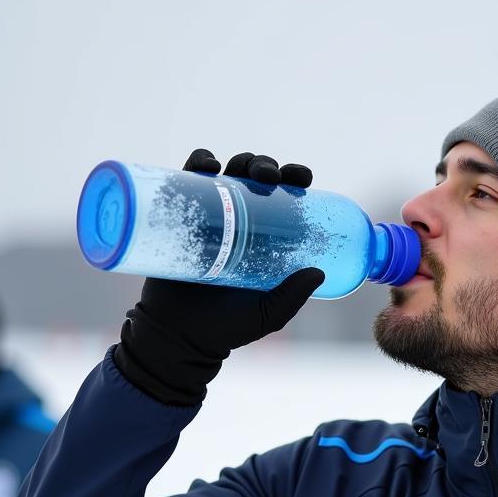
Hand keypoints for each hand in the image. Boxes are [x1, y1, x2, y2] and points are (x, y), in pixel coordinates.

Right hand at [113, 149, 324, 405]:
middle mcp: (239, 222)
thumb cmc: (227, 327)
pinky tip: (209, 166)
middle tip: (270, 177)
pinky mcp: (179, 218)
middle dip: (267, 167)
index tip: (302, 178)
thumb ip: (292, 296)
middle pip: (256, 179)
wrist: (179, 336)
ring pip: (227, 173)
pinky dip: (198, 164)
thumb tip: (318, 271)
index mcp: (265, 238)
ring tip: (246, 170)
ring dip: (240, 160)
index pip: (284, 199)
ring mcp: (208, 217)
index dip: (295, 180)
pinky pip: (186, 181)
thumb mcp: (268, 314)